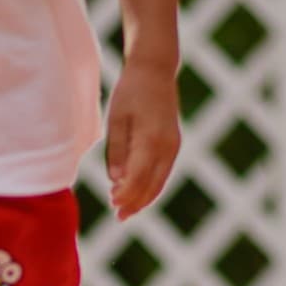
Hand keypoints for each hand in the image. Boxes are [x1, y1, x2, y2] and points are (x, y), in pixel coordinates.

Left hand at [105, 58, 181, 220]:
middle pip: (152, 185)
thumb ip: (117, 150)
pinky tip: (137, 193)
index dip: (126, 195)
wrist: (156, 70)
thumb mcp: (117, 119)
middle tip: (118, 215)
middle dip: (135, 203)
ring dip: (143, 198)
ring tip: (125, 210)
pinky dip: (151, 186)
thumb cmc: (131, 92)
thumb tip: (117, 180)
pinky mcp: (174, 145)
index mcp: (151, 139)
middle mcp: (167, 146)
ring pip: (160, 182)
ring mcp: (173, 146)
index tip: (112, 204)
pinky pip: (163, 173)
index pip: (138, 178)